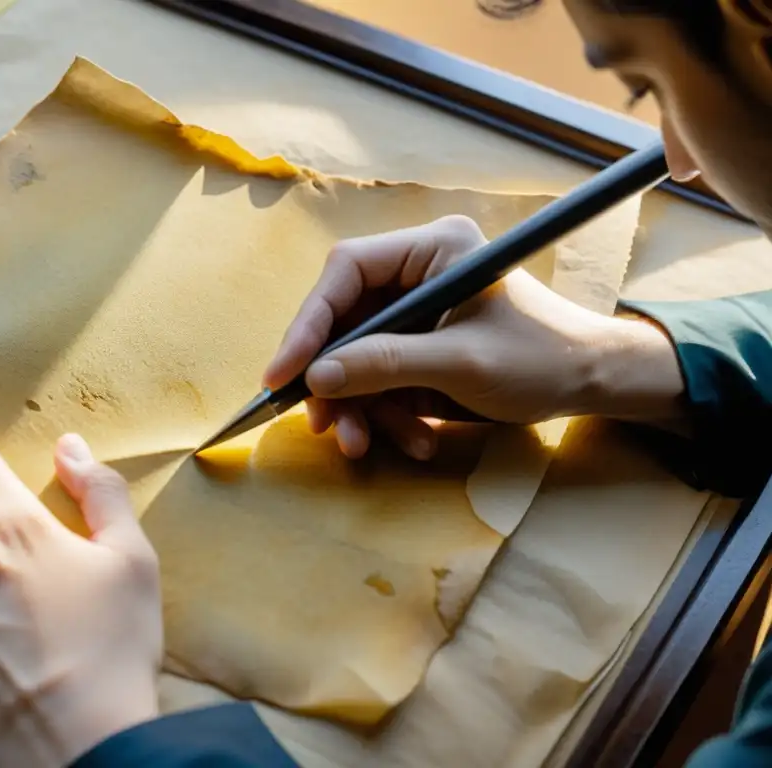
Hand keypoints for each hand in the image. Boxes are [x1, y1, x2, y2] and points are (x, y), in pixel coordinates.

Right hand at [264, 215, 684, 458]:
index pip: (347, 271)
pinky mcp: (420, 347)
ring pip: (357, 357)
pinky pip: (380, 379)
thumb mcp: (460, 363)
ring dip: (359, 406)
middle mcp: (418, 273)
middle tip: (324, 424)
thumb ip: (384, 365)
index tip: (284, 373)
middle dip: (335, 378)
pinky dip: (385, 414)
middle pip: (345, 319)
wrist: (592, 385)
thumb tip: (315, 377)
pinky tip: (412, 439)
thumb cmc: (540, 358)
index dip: (309, 321)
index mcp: (433, 249)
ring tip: (365, 445)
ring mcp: (418, 312)